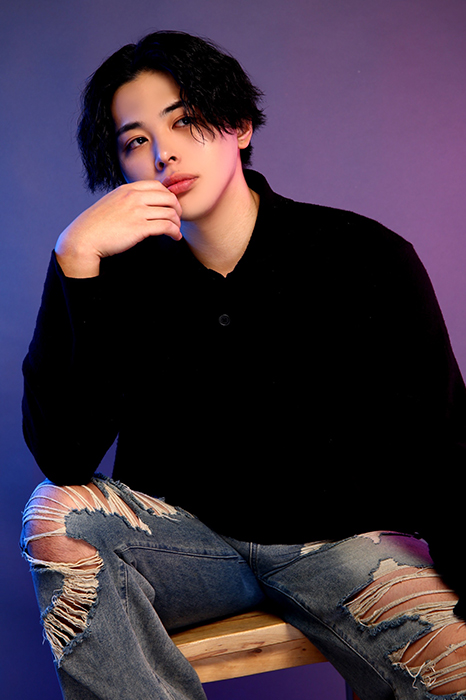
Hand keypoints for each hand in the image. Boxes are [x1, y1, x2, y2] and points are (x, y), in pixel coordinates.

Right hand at [55, 180, 181, 276]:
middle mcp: (134, 197)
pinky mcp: (140, 228)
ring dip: (177, 223)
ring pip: (170, 212)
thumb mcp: (113, 202)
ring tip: (176, 230)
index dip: (169, 196)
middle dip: (177, 209)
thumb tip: (144, 203)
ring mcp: (137, 212)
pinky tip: (175, 237)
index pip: (158, 186)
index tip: (171, 206)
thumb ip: (128, 199)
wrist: (84, 237)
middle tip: (177, 218)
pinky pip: (166, 226)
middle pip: (168, 198)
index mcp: (128, 189)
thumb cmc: (97, 224)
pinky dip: (175, 232)